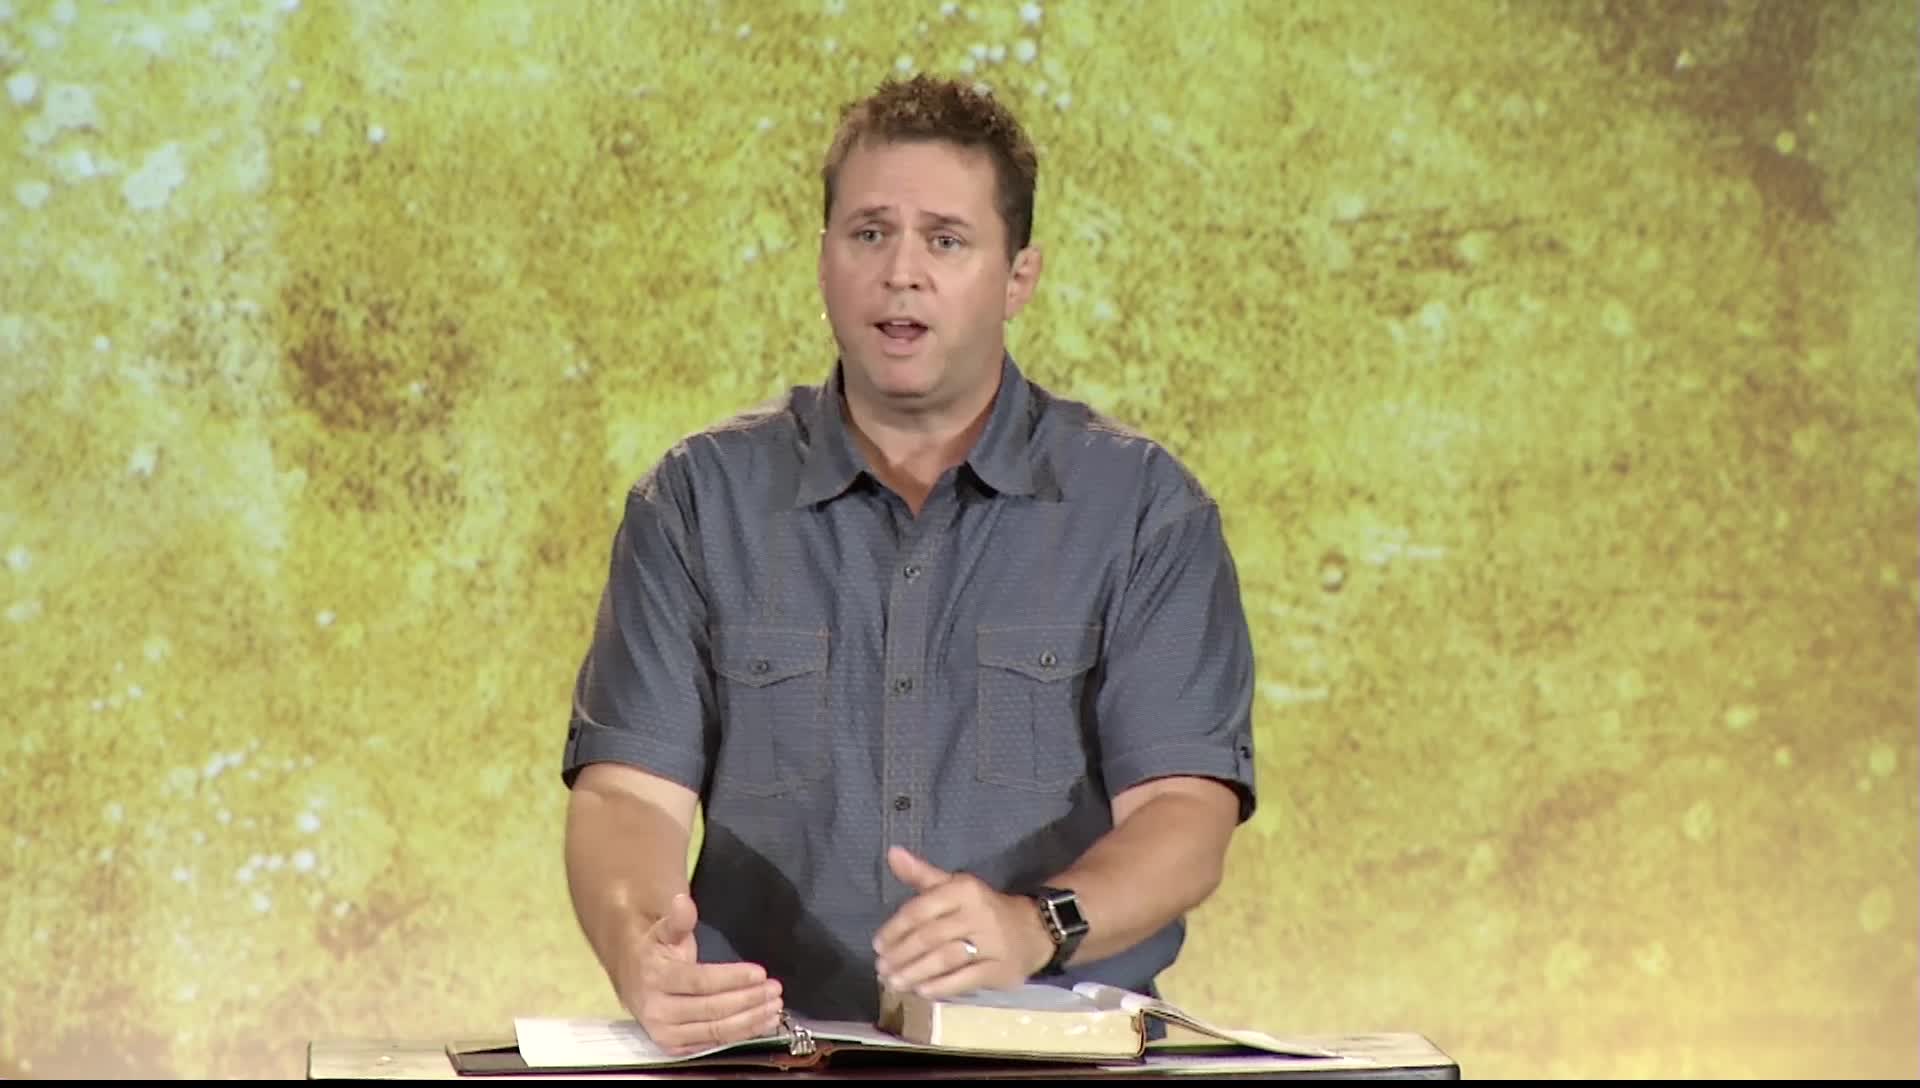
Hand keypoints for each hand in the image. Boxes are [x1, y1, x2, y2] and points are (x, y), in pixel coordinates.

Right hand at [613, 893, 784, 1055]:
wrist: (631, 981)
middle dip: (748, 1000)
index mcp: (655, 978)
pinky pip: (714, 1043)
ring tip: (775, 1006)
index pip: (700, 981)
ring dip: (750, 1020)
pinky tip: (763, 1022)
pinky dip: (742, 1034)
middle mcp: (657, 1011)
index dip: (732, 978)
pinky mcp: (675, 1050)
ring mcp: (666, 1034)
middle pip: (712, 1009)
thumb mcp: (663, 931)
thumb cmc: (655, 952)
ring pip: (716, 1031)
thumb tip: (683, 901)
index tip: (761, 972)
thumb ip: (678, 920)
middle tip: (775, 989)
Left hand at [870, 846, 1054, 998]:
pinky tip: (922, 991)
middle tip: (881, 969)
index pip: (920, 909)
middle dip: (901, 954)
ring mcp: (991, 942)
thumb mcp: (955, 886)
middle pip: (930, 936)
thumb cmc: (983, 908)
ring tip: (894, 982)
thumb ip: (921, 874)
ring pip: (945, 958)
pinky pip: (966, 979)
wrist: (1034, 929)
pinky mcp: (1000, 968)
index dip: (895, 929)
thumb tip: (892, 853)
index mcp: (963, 889)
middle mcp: (977, 913)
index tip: (877, 945)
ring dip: (915, 972)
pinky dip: (941, 986)